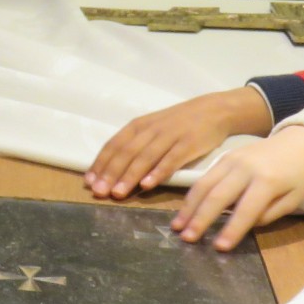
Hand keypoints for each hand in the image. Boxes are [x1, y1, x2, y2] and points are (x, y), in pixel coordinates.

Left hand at [86, 88, 273, 198]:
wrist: (214, 110)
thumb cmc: (178, 123)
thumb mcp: (152, 128)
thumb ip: (135, 146)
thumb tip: (111, 171)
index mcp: (138, 126)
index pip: (114, 145)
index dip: (101, 164)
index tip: (90, 183)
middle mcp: (150, 129)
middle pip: (126, 153)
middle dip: (110, 173)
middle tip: (99, 192)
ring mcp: (170, 136)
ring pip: (145, 157)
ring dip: (130, 176)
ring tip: (118, 193)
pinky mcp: (188, 143)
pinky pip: (171, 159)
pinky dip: (158, 172)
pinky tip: (148, 185)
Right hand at [170, 126, 303, 251]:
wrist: (302, 140)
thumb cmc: (301, 174)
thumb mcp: (294, 198)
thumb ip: (268, 214)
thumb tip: (243, 225)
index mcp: (268, 180)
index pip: (246, 210)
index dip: (232, 230)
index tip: (219, 247)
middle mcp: (245, 168)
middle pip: (217, 196)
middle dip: (201, 219)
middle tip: (187, 238)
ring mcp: (232, 159)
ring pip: (204, 184)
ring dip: (189, 207)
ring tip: (177, 226)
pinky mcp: (225, 156)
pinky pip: (205, 176)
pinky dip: (193, 195)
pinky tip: (186, 209)